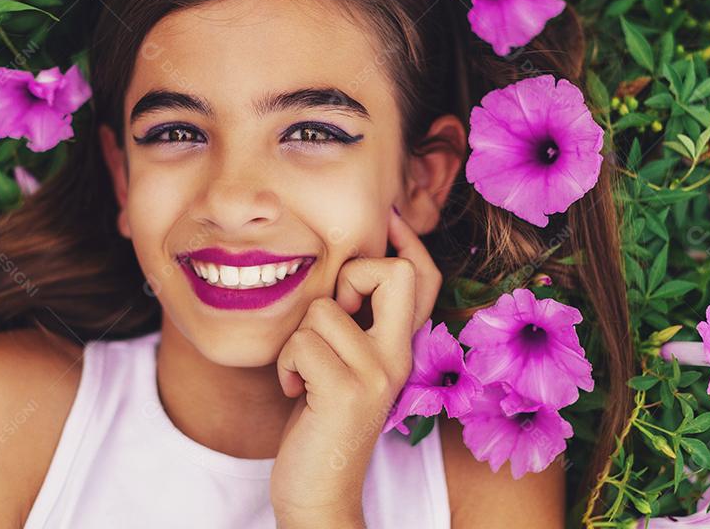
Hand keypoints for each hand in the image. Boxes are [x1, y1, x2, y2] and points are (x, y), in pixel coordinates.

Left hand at [270, 207, 442, 527]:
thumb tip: (341, 273)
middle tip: (333, 313)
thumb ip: (354, 327)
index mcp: (401, 347)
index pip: (424, 278)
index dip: (408, 241)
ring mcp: (377, 375)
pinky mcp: (346, 392)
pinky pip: (301, 342)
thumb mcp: (344, 367)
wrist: (319, 493)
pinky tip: (295, 393)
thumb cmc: (320, 422)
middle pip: (393, 273)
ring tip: (302, 374)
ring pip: (322, 310)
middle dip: (353, 274)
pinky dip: (286, 364)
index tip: (386, 215)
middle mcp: (399, 357)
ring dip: (297, 339)